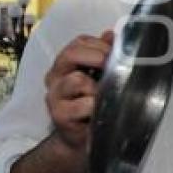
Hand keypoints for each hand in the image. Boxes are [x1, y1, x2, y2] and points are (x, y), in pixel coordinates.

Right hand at [44, 31, 113, 152]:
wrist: (82, 137)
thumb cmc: (91, 103)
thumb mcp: (99, 76)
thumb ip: (104, 54)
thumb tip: (111, 34)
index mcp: (65, 64)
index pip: (79, 42)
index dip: (100, 44)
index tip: (117, 52)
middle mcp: (55, 77)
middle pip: (71, 54)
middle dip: (97, 56)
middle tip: (112, 66)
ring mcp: (55, 96)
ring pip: (76, 80)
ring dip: (96, 86)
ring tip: (104, 95)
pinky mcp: (59, 115)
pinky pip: (83, 104)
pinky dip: (95, 106)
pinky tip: (99, 110)